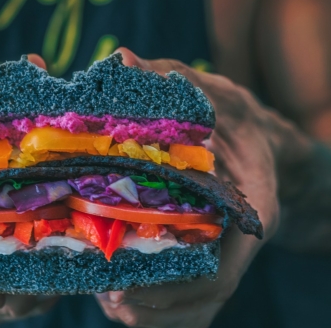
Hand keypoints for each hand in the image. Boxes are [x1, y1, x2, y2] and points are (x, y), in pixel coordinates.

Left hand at [94, 48, 284, 326]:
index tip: (127, 289)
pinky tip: (125, 300)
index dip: (177, 286)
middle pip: (203, 290)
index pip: (221, 260)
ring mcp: (226, 246)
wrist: (256, 138)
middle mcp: (239, 234)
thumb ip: (168, 81)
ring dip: (154, 310)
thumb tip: (121, 61)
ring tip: (109, 304)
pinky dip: (163, 306)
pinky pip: (193, 293)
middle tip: (108, 300)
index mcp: (247, 200)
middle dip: (156, 303)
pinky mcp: (212, 250)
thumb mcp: (205, 90)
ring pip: (197, 300)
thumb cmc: (229, 115)